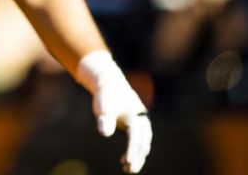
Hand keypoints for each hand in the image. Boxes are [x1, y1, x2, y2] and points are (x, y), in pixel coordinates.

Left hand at [78, 51, 152, 172]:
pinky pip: (139, 139)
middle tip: (129, 170)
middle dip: (137, 156)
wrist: (108, 82)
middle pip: (143, 141)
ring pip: (143, 142)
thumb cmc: (105, 95)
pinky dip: (135, 149)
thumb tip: (105, 133)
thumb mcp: (103, 107)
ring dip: (138, 155)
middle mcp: (141, 118)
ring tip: (128, 168)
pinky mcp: (136, 123)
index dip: (132, 150)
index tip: (126, 162)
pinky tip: (125, 158)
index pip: (135, 136)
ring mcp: (140, 120)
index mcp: (134, 114)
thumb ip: (105, 119)